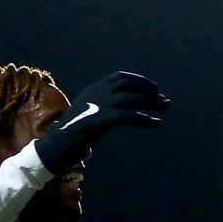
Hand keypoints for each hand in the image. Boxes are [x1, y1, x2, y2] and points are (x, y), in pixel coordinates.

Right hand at [33, 71, 170, 172]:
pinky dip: (144, 118)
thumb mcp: (90, 114)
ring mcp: (98, 106)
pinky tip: (155, 123)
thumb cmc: (73, 133)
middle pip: (128, 85)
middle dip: (148, 89)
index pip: (119, 77)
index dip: (138, 80)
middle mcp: (96, 94)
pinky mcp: (101, 120)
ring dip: (151, 102)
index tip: (152, 87)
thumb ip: (103, 109)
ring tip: (165, 106)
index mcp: (94, 90)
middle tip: (163, 98)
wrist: (57, 144)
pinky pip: (128, 116)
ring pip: (131, 98)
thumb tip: (121, 113)